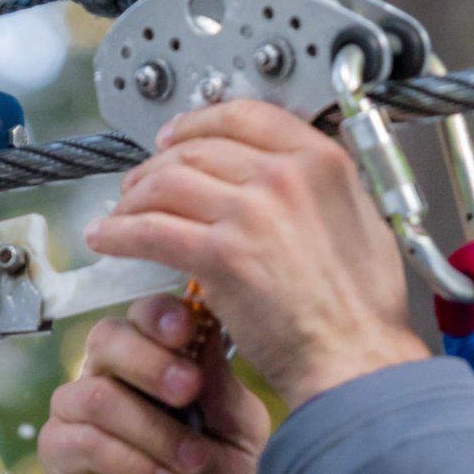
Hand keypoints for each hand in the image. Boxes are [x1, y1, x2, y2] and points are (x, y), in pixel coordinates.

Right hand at [43, 292, 270, 473]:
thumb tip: (210, 333)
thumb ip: (225, 390)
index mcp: (156, 358)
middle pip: (108, 337)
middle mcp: (111, 374)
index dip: (162, 315)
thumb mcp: (240, 437)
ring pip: (99, 395)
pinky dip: (133, 464)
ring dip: (154, 431)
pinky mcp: (59, 451)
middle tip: (189, 392)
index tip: (189, 331)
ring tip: (191, 466)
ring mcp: (77, 410)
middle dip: (152, 363)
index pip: (146, 314)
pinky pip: (85, 442)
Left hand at [84, 101, 429, 409]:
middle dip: (157, 162)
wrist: (357, 358)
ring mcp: (251, 214)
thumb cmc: (365, 310)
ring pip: (168, 183)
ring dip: (133, 197)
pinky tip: (108, 239)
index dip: (198, 122)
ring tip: (122, 211)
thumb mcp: (364, 221)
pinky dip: (121, 232)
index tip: (178, 134)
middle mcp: (286, 178)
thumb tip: (293, 175)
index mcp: (322, 162)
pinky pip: (153, 230)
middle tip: (141, 180)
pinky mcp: (222, 255)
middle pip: (198, 148)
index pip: (244, 115)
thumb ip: (323, 188)